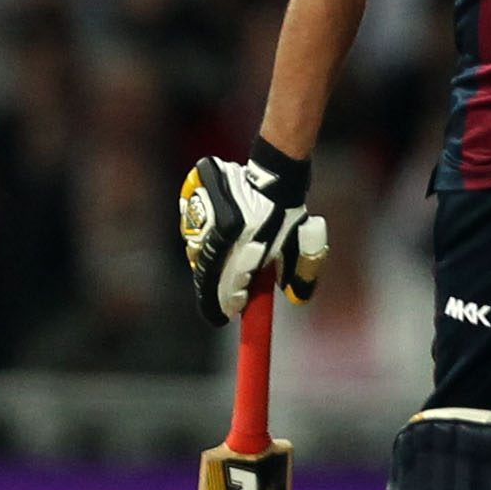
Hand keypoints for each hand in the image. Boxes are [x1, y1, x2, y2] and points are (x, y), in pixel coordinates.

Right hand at [179, 140, 310, 325]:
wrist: (274, 175)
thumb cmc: (288, 213)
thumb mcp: (300, 246)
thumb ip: (301, 274)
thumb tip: (296, 299)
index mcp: (246, 240)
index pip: (226, 284)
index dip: (224, 303)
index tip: (229, 314)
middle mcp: (221, 226)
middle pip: (206, 270)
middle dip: (213, 287)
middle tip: (223, 297)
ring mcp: (204, 210)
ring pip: (195, 250)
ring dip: (206, 262)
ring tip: (222, 262)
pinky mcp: (192, 198)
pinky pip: (189, 228)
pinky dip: (200, 239)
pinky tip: (215, 239)